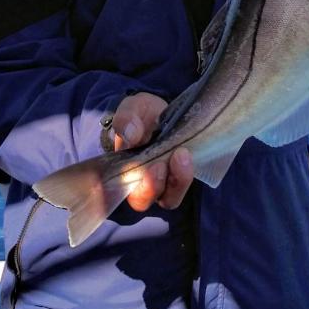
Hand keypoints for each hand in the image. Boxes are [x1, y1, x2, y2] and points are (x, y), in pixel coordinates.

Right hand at [112, 92, 193, 210]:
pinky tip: (189, 154)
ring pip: (169, 197)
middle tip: (160, 164)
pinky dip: (188, 173)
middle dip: (153, 186)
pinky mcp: (180, 177)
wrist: (163, 111)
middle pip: (143, 200)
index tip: (143, 168)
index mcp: (121, 169)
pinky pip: (184, 184)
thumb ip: (126, 120)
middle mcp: (140, 182)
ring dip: (176, 180)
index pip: (119, 192)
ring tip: (181, 154)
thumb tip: (130, 135)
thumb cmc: (140, 114)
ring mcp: (162, 182)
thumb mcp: (131, 108)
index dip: (130, 186)